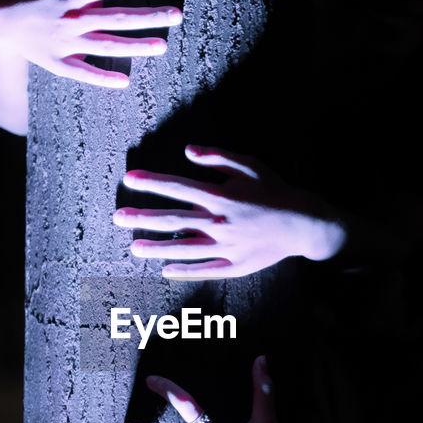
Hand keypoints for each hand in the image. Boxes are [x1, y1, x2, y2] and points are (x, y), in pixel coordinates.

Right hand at [0, 0, 180, 87]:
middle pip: (119, 18)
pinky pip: (85, 73)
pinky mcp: (59, 62)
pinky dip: (103, 78)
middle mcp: (74, 18)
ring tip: (162, 46)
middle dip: (150, 16)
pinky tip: (125, 82)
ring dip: (137, 47)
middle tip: (177, 15)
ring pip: (108, 46)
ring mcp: (67, 42)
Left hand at [115, 145, 346, 278]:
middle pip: (173, 220)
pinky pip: (204, 269)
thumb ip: (218, 158)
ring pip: (184, 248)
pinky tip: (165, 269)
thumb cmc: (275, 190)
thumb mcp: (250, 165)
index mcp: (221, 196)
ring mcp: (226, 246)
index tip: (129, 179)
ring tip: (134, 247)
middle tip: (117, 217)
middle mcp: (219, 223)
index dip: (152, 182)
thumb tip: (188, 151)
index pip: (178, 188)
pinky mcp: (235, 264)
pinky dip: (184, 270)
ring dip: (156, 247)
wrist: (304, 223)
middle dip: (143, 217)